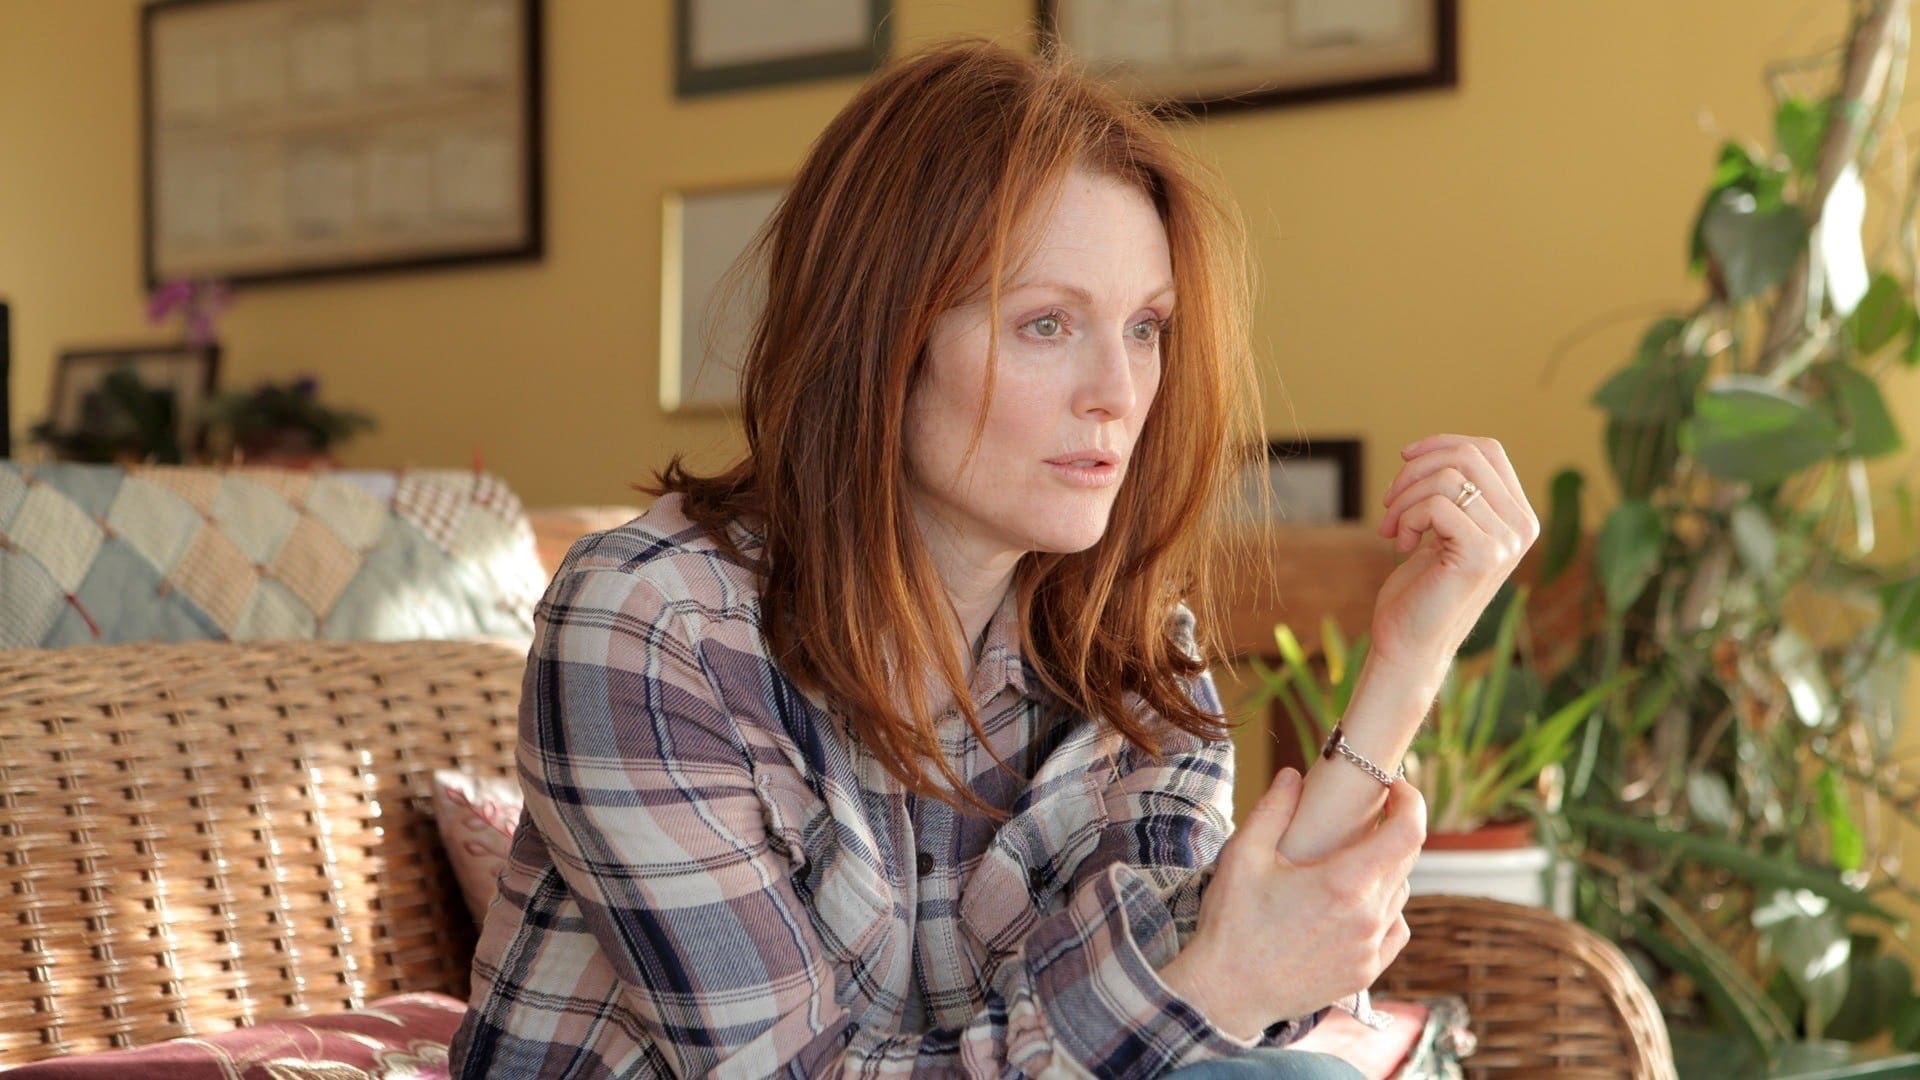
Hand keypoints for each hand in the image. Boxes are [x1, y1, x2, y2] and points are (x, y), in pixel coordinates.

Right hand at [1157, 767, 1425, 1039]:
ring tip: (1352, 861)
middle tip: (1367, 816)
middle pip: (1406, 860)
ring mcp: (1369, 949)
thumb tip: (1294, 776)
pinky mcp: (1364, 973)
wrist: (1226, 992)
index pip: (1408, 833)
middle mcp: (1368, 917)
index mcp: (1344, 883)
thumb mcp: (1243, 855)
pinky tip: (1359, 904)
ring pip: (1400, 895)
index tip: (1396, 787)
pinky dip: (1386, 910)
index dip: (1411, 802)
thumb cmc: (1233, 923)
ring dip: (1386, 870)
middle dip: (1393, 830)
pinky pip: (1394, 930)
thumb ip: (1273, 809)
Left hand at [1372, 434, 1540, 672]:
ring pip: (1448, 479)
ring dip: (1404, 499)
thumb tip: (1431, 448)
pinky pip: (1437, 505)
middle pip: (1468, 456)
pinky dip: (1408, 519)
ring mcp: (1507, 542)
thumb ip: (1454, 493)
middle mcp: (1522, 527)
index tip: (1405, 459)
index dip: (1441, 444)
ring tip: (1392, 529)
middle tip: (1389, 503)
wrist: (1409, 642)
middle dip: (1415, 471)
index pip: (1488, 450)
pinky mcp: (1483, 555)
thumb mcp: (1441, 529)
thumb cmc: (1420, 587)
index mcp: (1518, 516)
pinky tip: (1402, 546)